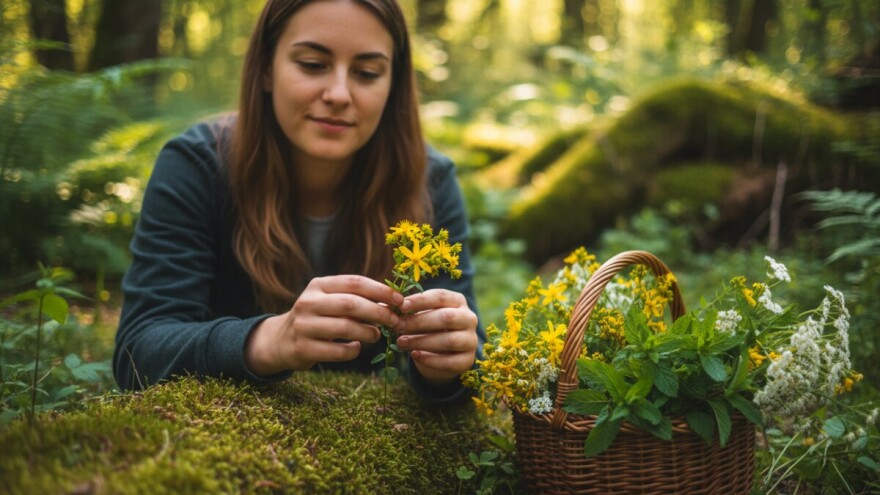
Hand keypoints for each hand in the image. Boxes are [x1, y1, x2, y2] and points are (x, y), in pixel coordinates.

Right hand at [245, 275, 403, 375]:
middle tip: (395, 321)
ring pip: (345, 328)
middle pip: (351, 304)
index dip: (381, 291)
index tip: (400, 300)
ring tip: (376, 335)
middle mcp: (308, 302)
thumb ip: (356, 298)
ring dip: (368, 333)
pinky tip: (356, 348)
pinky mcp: (302, 348)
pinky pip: (337, 351)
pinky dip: (353, 351)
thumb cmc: (317, 318)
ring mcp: (303, 326)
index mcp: (318, 285)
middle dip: (379, 312)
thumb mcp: (330, 301)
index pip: (354, 282)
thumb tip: (394, 302)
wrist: (281, 340)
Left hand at [394, 289, 478, 382]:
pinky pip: (450, 361)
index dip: (420, 301)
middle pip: (446, 317)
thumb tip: (381, 304)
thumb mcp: (419, 315)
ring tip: (401, 342)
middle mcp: (469, 318)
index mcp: (457, 301)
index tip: (401, 306)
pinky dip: (431, 359)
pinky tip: (415, 355)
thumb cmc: (428, 327)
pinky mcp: (467, 360)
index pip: (440, 296)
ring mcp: (470, 340)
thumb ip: (405, 310)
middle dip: (418, 322)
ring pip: (449, 340)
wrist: (442, 353)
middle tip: (397, 326)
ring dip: (422, 341)